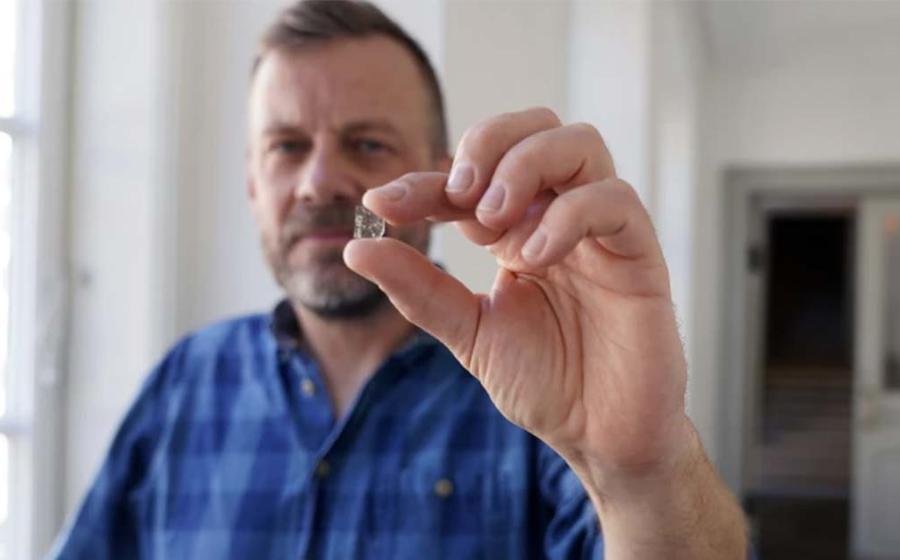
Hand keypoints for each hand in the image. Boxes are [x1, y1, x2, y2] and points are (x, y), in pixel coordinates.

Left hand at [344, 107, 691, 487]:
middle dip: (487, 144)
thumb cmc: (545, 382)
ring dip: (524, 166)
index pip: (471, 178)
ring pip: (578, 144)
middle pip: (535, 126)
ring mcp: (601, 231)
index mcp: (517, 230)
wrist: (599, 435)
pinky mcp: (639, 252)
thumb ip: (419, 289)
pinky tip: (533, 257)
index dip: (423, 180)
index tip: (380, 204)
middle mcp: (559, 217)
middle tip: (459, 196)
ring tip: (493, 221)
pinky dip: (567, 215)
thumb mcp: (468, 332)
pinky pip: (613, 200)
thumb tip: (357, 248)